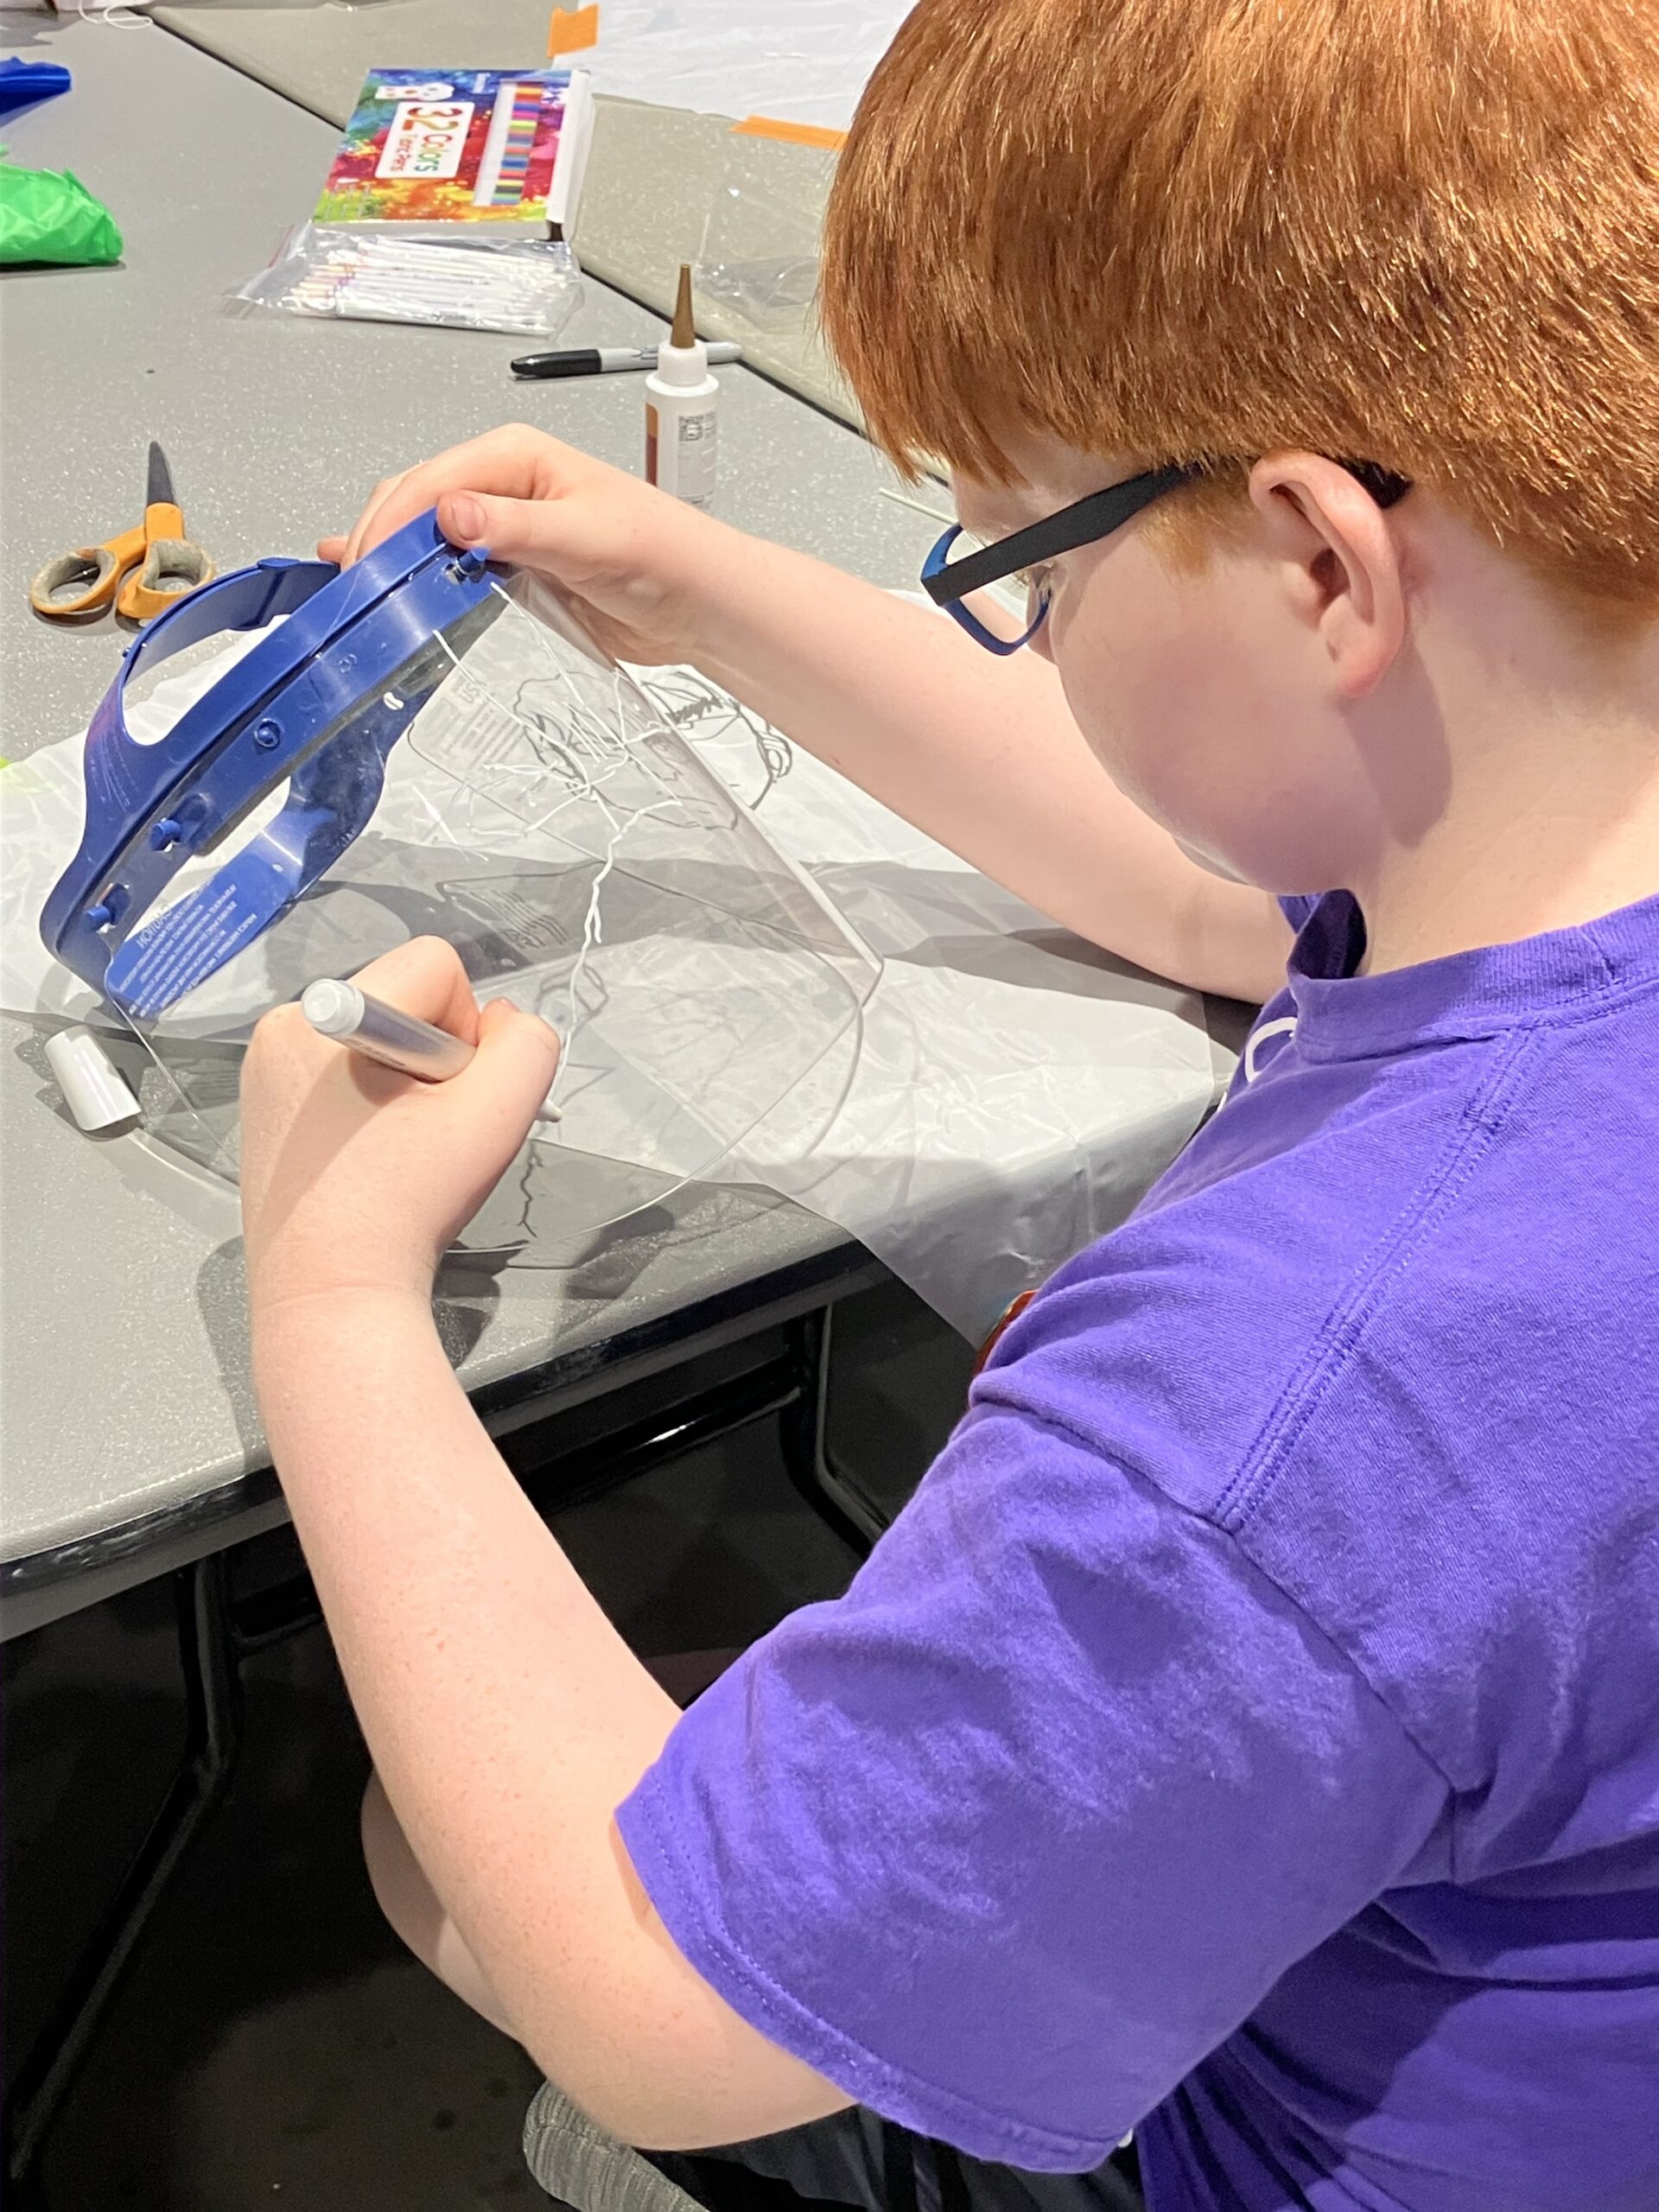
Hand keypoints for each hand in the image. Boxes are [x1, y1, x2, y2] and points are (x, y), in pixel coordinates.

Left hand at [239, 938, 560, 1319]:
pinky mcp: (268, 1105)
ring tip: (397, 1153)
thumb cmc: (403, 1209)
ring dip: (407, 1085)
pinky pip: (347, 1072)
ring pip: (380, 1037)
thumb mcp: (498, 1116)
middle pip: (406, 999)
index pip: (437, 967)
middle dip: (436, 1059)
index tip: (448, 1102)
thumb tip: (507, 1022)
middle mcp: (285, 1028)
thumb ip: (530, 1045)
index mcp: (326, 1017)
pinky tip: (372, 1160)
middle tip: (426, 1135)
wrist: (332, 1295)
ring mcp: (268, 1068)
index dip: (467, 1032)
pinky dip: (374, 1107)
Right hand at [319, 425, 728, 666]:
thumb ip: (517, 527)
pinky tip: (378, 582)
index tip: (365, 567)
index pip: (430, 483)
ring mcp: (502, 526)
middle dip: (377, 541)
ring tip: (354, 595)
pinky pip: (445, 564)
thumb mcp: (587, 538)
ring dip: (387, 559)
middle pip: (414, 503)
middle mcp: (503, 485)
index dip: (390, 525)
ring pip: (422, 534)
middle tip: (354, 592)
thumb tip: (452, 513)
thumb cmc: (663, 554)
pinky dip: (409, 573)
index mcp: (516, 456)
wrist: (698, 603)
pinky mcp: (508, 566)